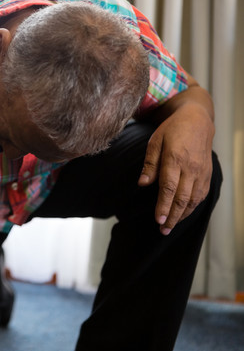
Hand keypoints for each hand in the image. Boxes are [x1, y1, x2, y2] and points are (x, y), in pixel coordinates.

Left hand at [138, 104, 214, 234]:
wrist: (197, 120)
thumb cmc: (172, 130)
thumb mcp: (154, 141)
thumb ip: (149, 164)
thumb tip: (142, 184)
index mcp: (175, 159)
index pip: (169, 188)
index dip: (163, 205)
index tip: (158, 219)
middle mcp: (191, 168)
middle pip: (182, 198)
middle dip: (172, 216)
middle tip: (162, 230)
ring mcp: (201, 172)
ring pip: (193, 199)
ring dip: (182, 215)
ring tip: (170, 227)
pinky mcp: (207, 174)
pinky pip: (201, 195)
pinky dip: (192, 207)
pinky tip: (183, 215)